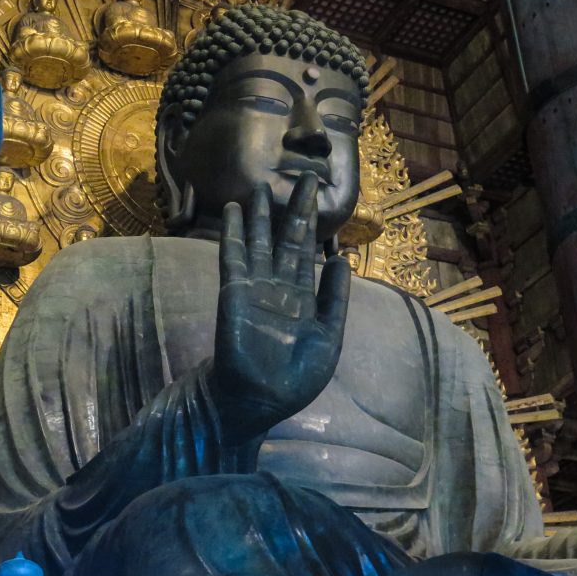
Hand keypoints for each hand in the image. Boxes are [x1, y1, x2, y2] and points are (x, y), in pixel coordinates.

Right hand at [211, 175, 350, 438]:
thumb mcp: (328, 339)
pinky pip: (234, 257)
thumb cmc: (295, 378)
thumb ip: (334, 300)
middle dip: (295, 209)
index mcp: (303, 298)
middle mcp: (279, 287)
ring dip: (260, 216)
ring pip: (259, 242)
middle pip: (287, 239)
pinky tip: (235, 211)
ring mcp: (255, 288)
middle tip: (305, 176)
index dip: (314, 224)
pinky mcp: (234, 292)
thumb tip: (342, 260)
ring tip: (261, 187)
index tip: (320, 194)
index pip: (309, 252)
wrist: (259, 399)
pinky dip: (234, 233)